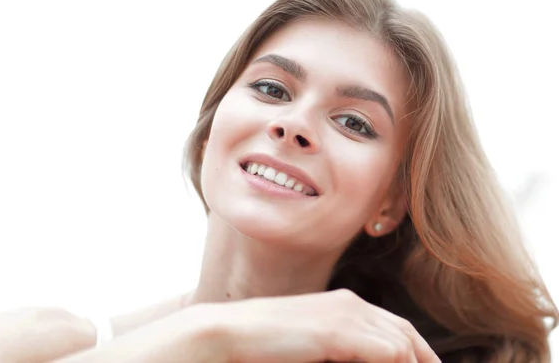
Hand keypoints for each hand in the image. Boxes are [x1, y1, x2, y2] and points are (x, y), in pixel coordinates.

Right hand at [205, 288, 439, 362]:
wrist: (232, 332)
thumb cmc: (265, 340)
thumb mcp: (311, 340)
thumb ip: (338, 346)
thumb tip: (354, 355)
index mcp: (345, 302)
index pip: (395, 326)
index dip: (418, 351)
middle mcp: (351, 304)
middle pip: (406, 334)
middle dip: (426, 359)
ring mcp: (346, 316)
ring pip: (403, 345)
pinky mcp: (339, 333)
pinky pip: (391, 355)